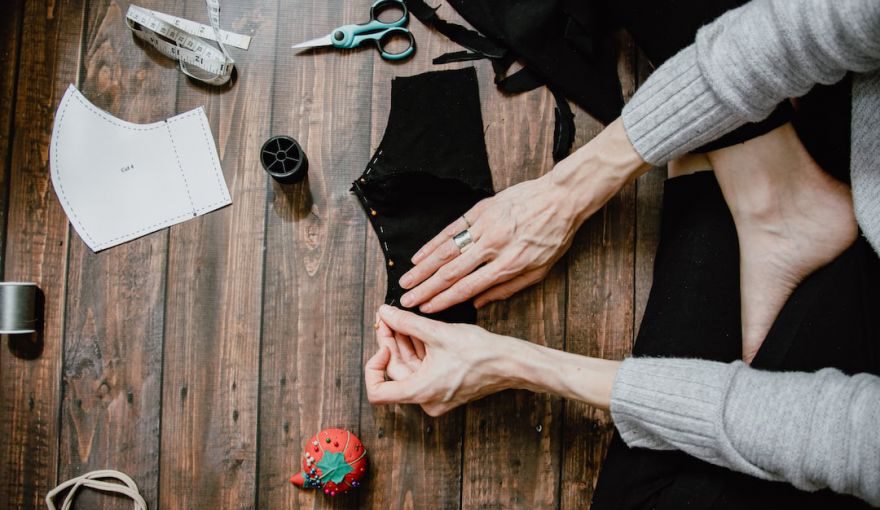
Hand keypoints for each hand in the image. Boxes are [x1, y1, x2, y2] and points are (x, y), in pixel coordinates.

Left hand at [365, 305, 517, 415]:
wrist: (510, 363)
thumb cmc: (481, 352)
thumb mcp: (438, 333)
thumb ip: (406, 323)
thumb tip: (384, 313)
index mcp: (421, 392)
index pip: (378, 392)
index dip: (373, 367)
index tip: (382, 345)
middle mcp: (427, 399)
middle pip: (395, 372)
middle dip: (390, 343)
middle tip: (388, 317)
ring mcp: (436, 395)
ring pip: (410, 368)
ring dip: (404, 344)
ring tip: (401, 319)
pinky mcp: (444, 387)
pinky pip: (423, 369)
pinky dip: (418, 351)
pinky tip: (416, 330)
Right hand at [397, 175, 578, 312]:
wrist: (561, 197)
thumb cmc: (553, 236)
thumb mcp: (539, 271)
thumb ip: (507, 289)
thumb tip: (477, 304)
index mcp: (508, 264)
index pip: (468, 287)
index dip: (443, 300)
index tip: (426, 309)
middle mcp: (493, 246)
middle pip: (451, 272)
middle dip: (425, 289)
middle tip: (406, 300)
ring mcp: (485, 226)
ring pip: (447, 250)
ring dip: (423, 268)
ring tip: (406, 281)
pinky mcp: (480, 210)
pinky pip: (452, 229)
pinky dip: (433, 243)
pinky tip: (420, 255)